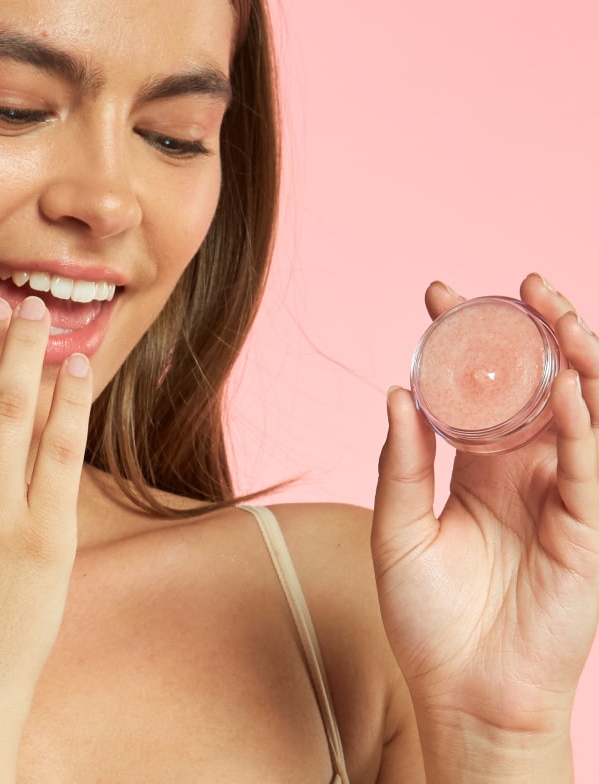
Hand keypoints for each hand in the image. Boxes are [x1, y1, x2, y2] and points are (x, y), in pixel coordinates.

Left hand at [372, 274, 598, 742]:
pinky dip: (581, 428)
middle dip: (536, 333)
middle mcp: (524, 474)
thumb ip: (401, 463)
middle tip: (519, 285)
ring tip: (556, 312)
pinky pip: (590, 470)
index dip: (466, 341)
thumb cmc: (426, 617)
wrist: (460, 691)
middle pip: (539, 387)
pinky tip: (565, 388)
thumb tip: (397, 390)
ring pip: (581, 415)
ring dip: (576, 362)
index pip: (478, 389)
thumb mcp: (398, 530)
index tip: (439, 295)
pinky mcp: (586, 533)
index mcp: (479, 468)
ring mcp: (560, 500)